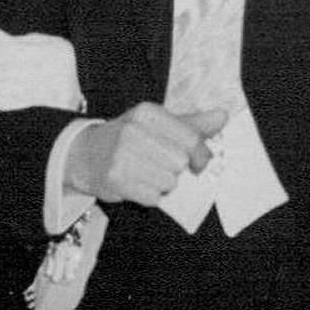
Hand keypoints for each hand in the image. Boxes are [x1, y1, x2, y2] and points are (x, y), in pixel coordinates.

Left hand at [0, 27, 83, 111]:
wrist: (85, 87)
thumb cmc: (58, 61)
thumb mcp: (42, 45)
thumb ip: (16, 41)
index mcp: (56, 50)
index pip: (18, 51)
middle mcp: (58, 70)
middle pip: (15, 70)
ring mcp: (58, 91)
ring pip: (16, 89)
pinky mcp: (55, 109)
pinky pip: (25, 105)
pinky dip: (7, 102)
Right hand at [65, 103, 227, 205]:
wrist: (85, 154)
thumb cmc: (130, 138)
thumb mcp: (158, 124)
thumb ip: (192, 124)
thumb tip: (223, 115)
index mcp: (147, 112)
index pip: (191, 139)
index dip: (201, 155)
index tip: (198, 162)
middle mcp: (133, 130)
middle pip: (180, 163)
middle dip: (176, 170)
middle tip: (162, 166)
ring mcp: (121, 154)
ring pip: (167, 182)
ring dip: (162, 184)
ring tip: (146, 174)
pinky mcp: (114, 178)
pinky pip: (152, 197)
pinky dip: (149, 196)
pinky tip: (136, 184)